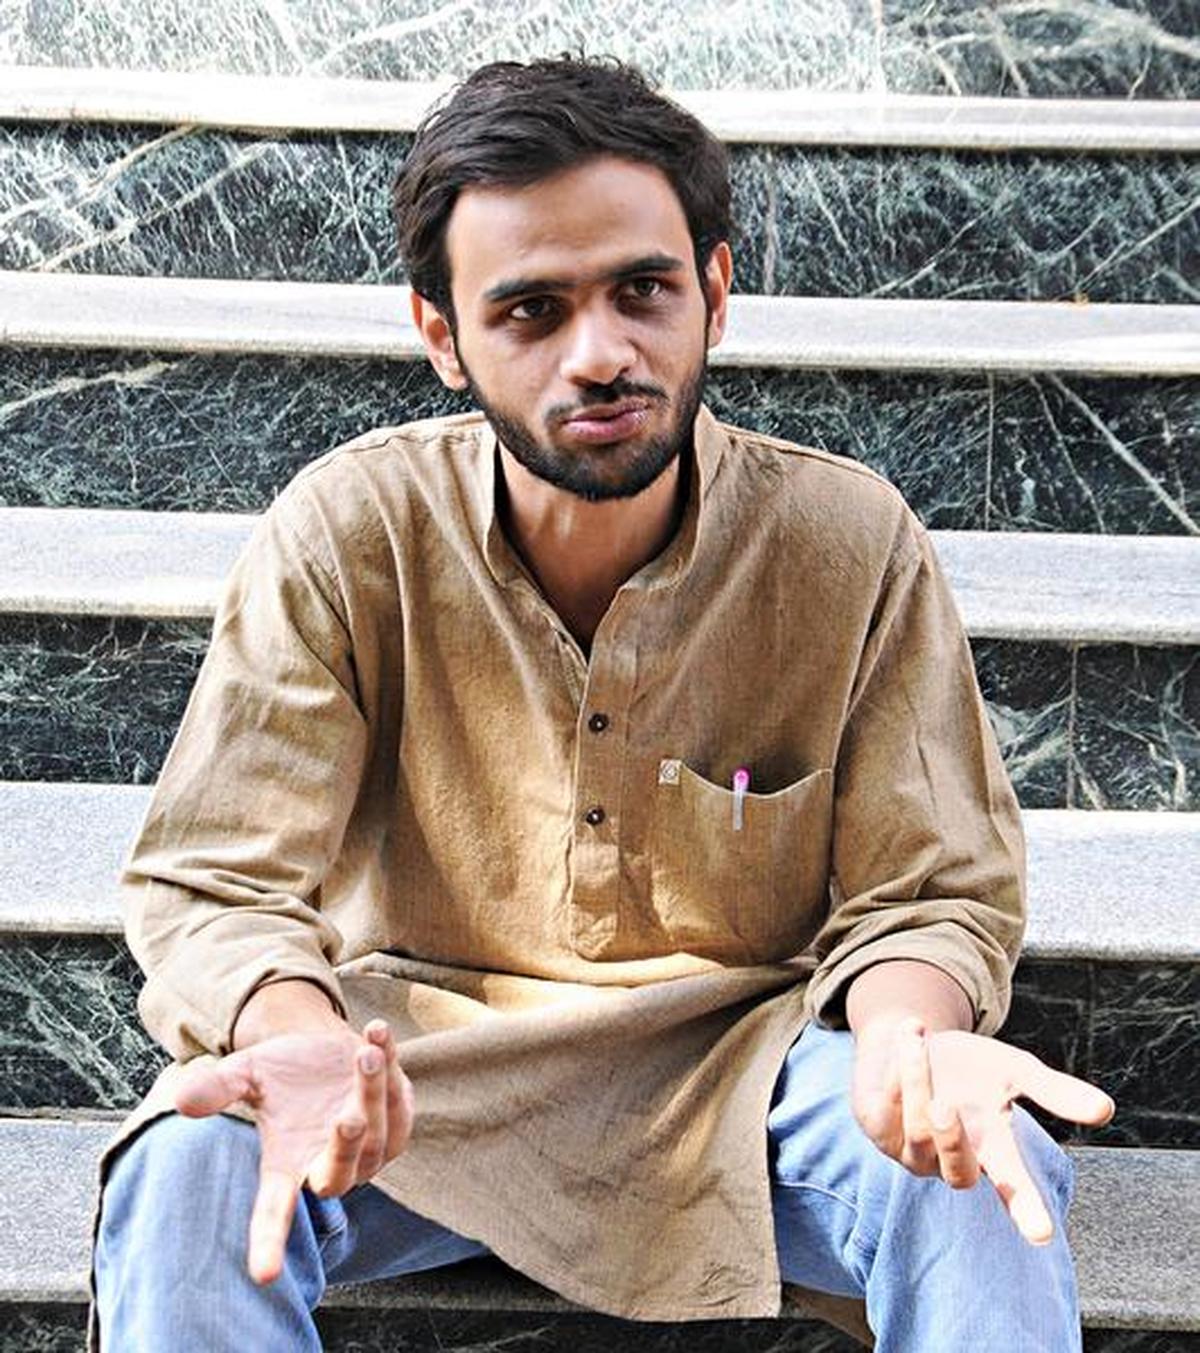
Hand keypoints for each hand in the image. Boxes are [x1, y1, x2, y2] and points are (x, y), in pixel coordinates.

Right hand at [173, 1018, 413, 1282]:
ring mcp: (369, 1148)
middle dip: (345, 1148)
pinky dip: (389, 1064)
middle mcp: (329, 1166)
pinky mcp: (398, 1121)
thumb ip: (219, 1089)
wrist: (323, 1046)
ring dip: (371, 1092)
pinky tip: (376, 1032)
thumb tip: (182, 1101)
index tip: (263, 1275)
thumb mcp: (246, 1075)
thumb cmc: (282, 1071)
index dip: (268, 1243)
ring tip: (363, 1052)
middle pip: (339, 1176)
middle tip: (345, 1120)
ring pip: (378, 1132)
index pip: (273, 1214)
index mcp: (286, 1168)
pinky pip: (400, 1099)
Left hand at [852, 1016, 1113, 1243]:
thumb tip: (1105, 1110)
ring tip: (917, 1036)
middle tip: (948, 1107)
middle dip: (953, 1142)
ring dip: (917, 1077)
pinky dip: (892, 1071)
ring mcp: (907, 1148)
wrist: (909, 1038)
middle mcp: (947, 1159)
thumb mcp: (1014, 1070)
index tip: (1043, 1233)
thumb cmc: (968, 1065)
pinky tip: (902, 1041)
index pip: (1012, 1190)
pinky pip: (880, 1111)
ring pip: (917, 1131)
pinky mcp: (873, 1127)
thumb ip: (1052, 1092)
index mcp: (990, 1151)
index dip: (1026, 1209)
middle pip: (958, 1174)